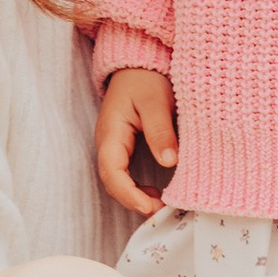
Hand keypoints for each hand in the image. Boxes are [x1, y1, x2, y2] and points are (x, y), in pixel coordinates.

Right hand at [97, 68, 178, 216]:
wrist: (139, 64)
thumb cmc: (145, 78)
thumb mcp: (155, 100)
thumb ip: (160, 129)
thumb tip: (169, 161)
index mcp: (111, 133)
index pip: (112, 172)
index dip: (129, 194)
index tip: (150, 206)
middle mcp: (108, 144)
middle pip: (113, 183)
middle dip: (134, 202)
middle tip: (162, 212)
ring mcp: (115, 147)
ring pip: (119, 182)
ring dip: (137, 198)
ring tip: (162, 206)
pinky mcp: (125, 148)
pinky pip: (126, 175)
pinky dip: (139, 189)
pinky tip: (156, 193)